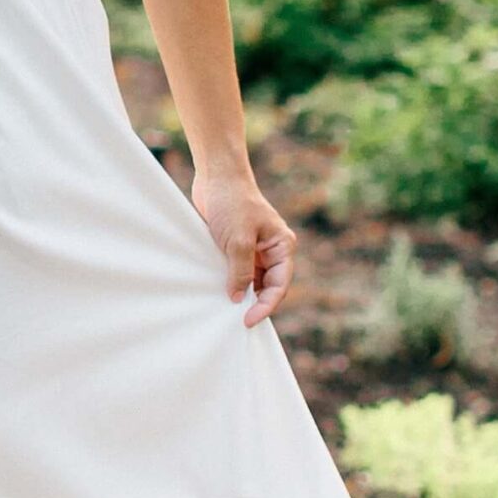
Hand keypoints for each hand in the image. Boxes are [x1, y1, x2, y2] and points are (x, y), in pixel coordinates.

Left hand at [190, 168, 296, 327]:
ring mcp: (255, 249)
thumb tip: (238, 298)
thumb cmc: (231, 202)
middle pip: (268, 286)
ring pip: (253, 281)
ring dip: (242, 294)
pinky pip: (238, 271)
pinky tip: (219, 292)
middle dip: (255, 303)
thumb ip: (241, 271)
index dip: (266, 306)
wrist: (215, 176)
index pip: (279, 285)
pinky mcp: (237, 246)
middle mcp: (272, 250)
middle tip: (236, 321)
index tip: (248, 321)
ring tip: (226, 310)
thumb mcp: (237, 240)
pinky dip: (231, 282)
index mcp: (282, 246)